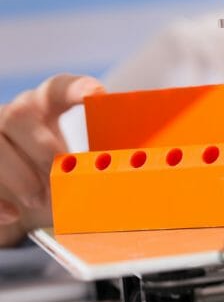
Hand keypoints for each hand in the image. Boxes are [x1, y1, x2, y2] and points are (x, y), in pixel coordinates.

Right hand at [0, 74, 103, 246]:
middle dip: (43, 148)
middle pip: (19, 115)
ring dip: (20, 175)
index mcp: (46, 105)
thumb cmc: (56, 174)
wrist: (21, 201)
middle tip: (62, 173)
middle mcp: (16, 115)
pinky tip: (13, 214)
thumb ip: (99, 163)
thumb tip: (131, 173)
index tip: (98, 93)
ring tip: (40, 200)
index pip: (59, 88)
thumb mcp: (78, 165)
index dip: (77, 88)